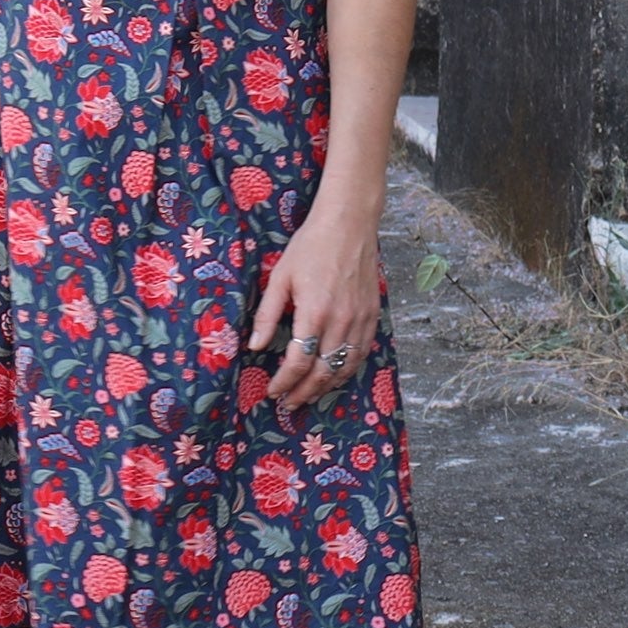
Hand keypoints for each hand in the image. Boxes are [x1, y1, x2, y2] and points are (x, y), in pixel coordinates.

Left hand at [245, 205, 380, 409]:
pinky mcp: (373, 314)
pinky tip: (336, 375)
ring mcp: (360, 319)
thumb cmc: (310, 246)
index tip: (273, 392)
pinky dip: (348, 370)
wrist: (348, 223)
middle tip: (288, 404)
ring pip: (345, 367)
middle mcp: (341, 321)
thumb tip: (255, 347)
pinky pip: (362, 353)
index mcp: (314, 312)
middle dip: (304, 392)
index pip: (298, 362)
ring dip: (326, 386)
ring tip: (309, 396)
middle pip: (323, 371)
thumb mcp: (280, 276)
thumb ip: (268, 315)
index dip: (284, 382)